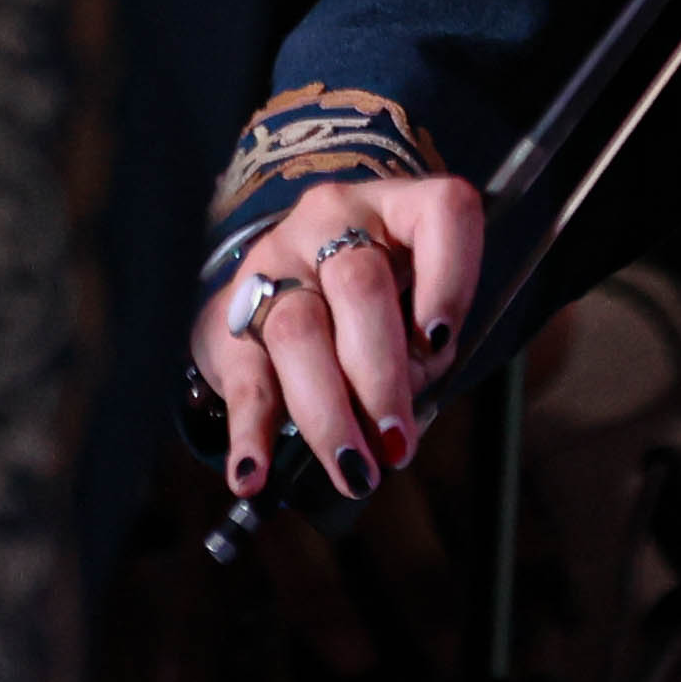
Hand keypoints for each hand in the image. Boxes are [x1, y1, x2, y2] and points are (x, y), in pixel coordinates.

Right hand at [191, 173, 486, 503]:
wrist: (285, 282)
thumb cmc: (379, 302)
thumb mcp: (415, 304)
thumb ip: (424, 350)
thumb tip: (398, 419)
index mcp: (399, 209)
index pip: (440, 214)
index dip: (448, 277)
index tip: (439, 341)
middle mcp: (334, 223)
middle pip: (360, 287)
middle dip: (382, 376)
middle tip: (397, 444)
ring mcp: (276, 265)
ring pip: (300, 332)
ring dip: (330, 415)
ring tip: (356, 470)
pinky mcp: (232, 318)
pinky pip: (245, 377)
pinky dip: (251, 433)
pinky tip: (255, 472)